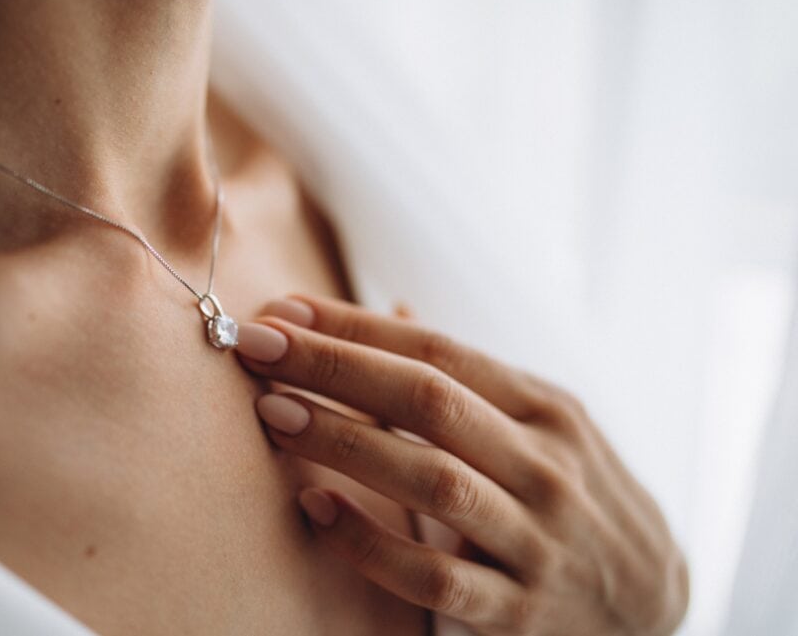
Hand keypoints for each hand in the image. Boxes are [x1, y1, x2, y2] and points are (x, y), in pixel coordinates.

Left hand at [234, 295, 687, 634]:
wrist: (652, 602)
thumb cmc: (576, 495)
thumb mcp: (542, 425)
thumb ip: (466, 376)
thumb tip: (387, 307)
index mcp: (548, 409)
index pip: (439, 351)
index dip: (357, 327)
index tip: (286, 310)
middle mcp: (547, 466)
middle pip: (428, 401)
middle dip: (335, 367)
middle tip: (260, 345)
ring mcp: (536, 540)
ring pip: (430, 479)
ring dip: (342, 441)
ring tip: (273, 412)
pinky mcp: (519, 613)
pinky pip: (431, 575)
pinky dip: (367, 541)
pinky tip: (313, 506)